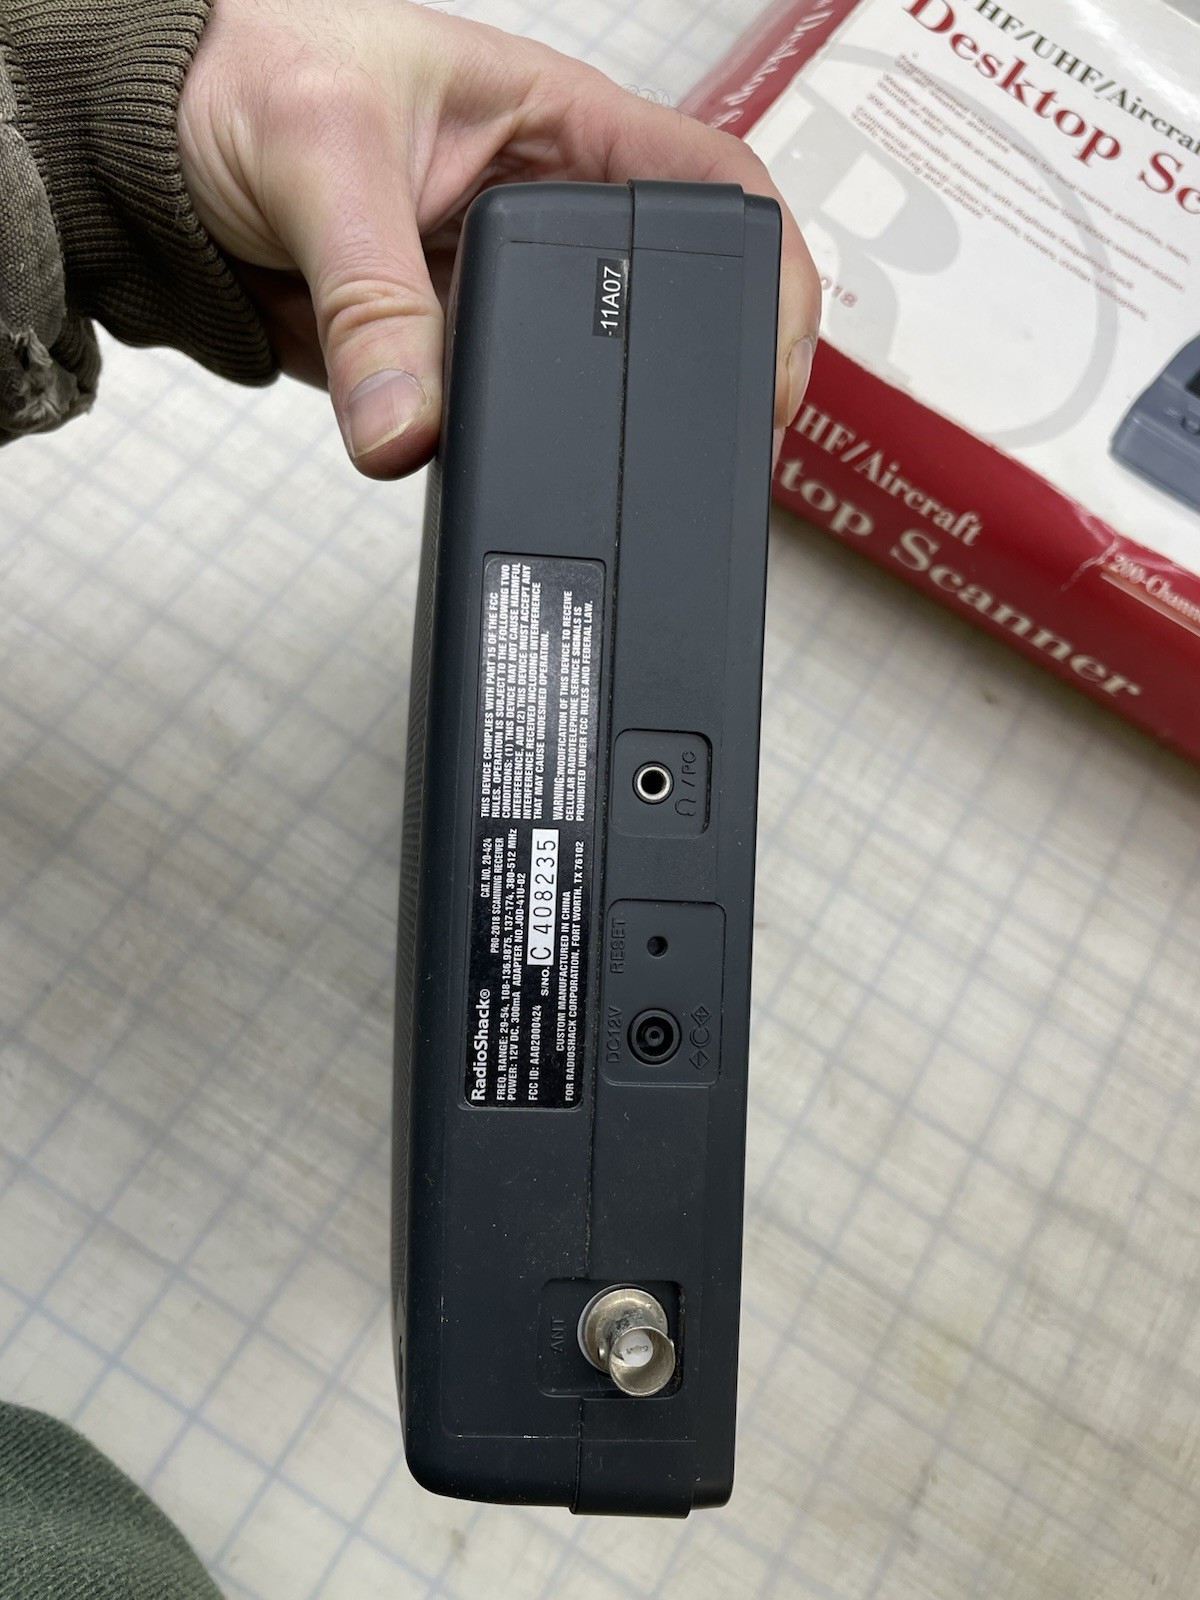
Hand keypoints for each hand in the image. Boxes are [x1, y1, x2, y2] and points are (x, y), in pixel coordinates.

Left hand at [178, 0, 820, 477]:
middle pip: (674, 297)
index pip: (710, 184)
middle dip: (714, 376)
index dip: (768, 274)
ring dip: (617, 429)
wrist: (141, 157)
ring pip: (594, 374)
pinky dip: (523, 455)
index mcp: (555, 122)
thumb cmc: (230, 77)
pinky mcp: (446, 356)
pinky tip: (537, 477)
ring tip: (650, 486)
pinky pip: (507, 419)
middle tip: (728, 455)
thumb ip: (370, 297)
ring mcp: (499, 293)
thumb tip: (409, 428)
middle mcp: (545, 210)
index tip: (771, 367)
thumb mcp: (317, 156)